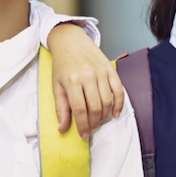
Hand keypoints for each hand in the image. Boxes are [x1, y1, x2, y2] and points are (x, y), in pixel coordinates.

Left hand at [47, 22, 125, 137]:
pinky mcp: (111, 69)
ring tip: (98, 121)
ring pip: (107, 101)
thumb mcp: (56, 86)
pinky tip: (115, 114)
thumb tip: (62, 128)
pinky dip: (119, 104)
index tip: (83, 135)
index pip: (80, 109)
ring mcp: (101, 72)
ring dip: (104, 116)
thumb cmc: (62, 65)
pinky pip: (119, 90)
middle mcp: (88, 76)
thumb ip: (61, 108)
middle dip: (94, 123)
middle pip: (95, 107)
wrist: (71, 41)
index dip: (83, 125)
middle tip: (90, 128)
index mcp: (72, 81)